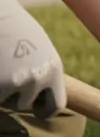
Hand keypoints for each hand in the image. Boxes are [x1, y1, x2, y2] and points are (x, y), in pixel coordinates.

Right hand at [0, 0, 65, 118]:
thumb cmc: (13, 26)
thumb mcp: (39, 47)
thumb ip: (42, 69)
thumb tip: (44, 89)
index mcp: (52, 69)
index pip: (57, 105)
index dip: (44, 109)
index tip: (36, 110)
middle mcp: (37, 79)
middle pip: (24, 104)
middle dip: (14, 97)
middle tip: (6, 77)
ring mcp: (14, 82)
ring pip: (5, 101)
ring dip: (0, 91)